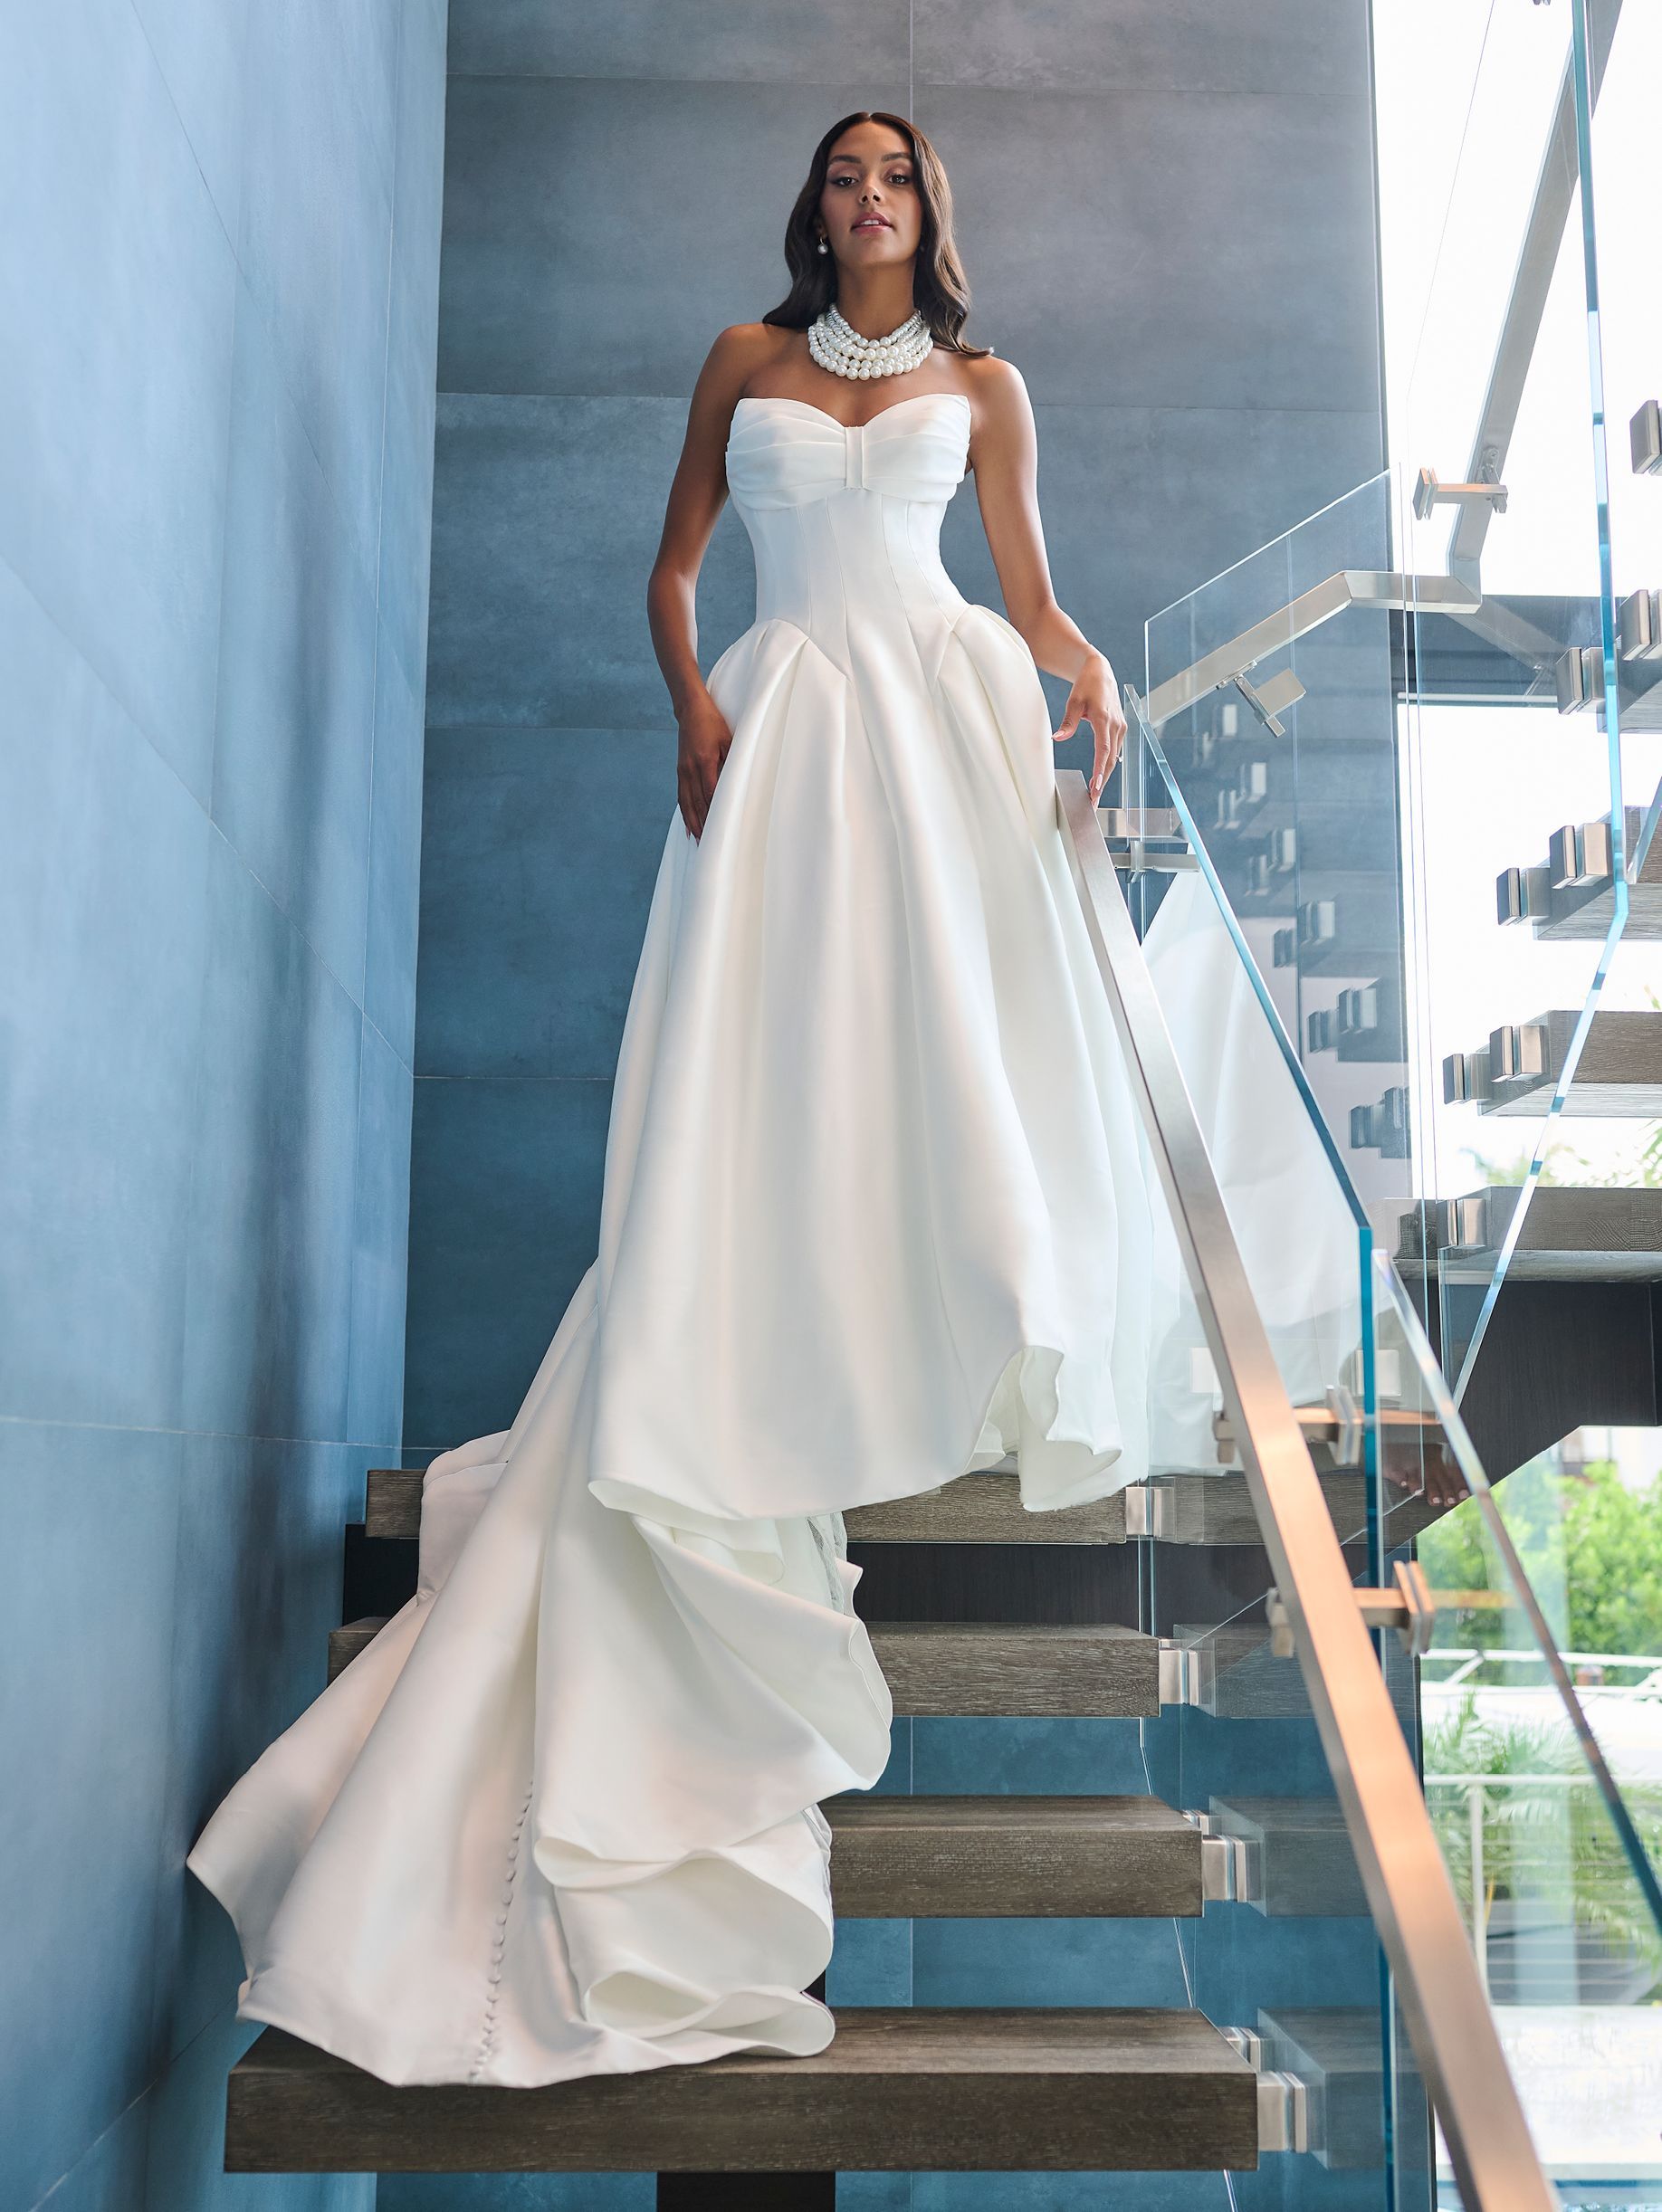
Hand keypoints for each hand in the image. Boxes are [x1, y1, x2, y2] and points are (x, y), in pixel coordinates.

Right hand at [676, 691, 733, 840]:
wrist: (690, 710)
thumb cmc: (713, 723)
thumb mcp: (728, 739)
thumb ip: (732, 760)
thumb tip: (739, 781)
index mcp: (705, 761)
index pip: (710, 793)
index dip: (714, 812)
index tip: (720, 828)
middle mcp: (691, 769)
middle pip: (697, 803)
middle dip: (704, 824)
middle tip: (710, 843)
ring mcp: (683, 771)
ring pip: (687, 803)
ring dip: (693, 823)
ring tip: (698, 840)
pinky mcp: (680, 771)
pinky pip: (681, 797)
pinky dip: (685, 813)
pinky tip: (688, 826)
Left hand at [1053, 653, 1126, 803]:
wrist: (1100, 672)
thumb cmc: (1087, 685)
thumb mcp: (1074, 701)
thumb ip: (1068, 722)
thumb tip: (1057, 737)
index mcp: (1105, 719)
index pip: (1103, 750)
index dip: (1099, 771)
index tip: (1096, 787)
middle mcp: (1116, 726)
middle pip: (1110, 760)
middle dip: (1102, 782)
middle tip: (1093, 800)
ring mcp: (1120, 728)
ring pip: (1113, 758)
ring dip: (1105, 776)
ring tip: (1095, 793)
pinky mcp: (1120, 729)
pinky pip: (1114, 751)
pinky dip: (1108, 765)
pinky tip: (1101, 777)